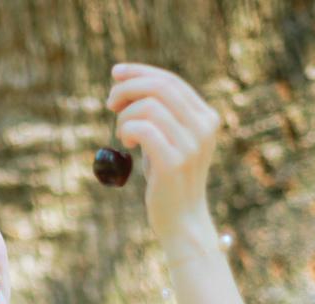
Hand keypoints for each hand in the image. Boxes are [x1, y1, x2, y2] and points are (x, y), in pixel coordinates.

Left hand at [106, 62, 220, 249]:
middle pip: (160, 87)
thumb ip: (159, 114)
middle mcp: (203, 127)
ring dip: (125, 116)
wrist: (182, 220)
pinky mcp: (174, 162)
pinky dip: (127, 130)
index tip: (115, 73)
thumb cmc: (169, 179)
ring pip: (148, 106)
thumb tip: (127, 83)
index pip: (171, 80)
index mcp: (206, 117)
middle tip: (109, 103)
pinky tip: (127, 145)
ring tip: (122, 134)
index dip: (140, 72)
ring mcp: (191, 145)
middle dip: (127, 89)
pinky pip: (142, 129)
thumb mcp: (170, 139)